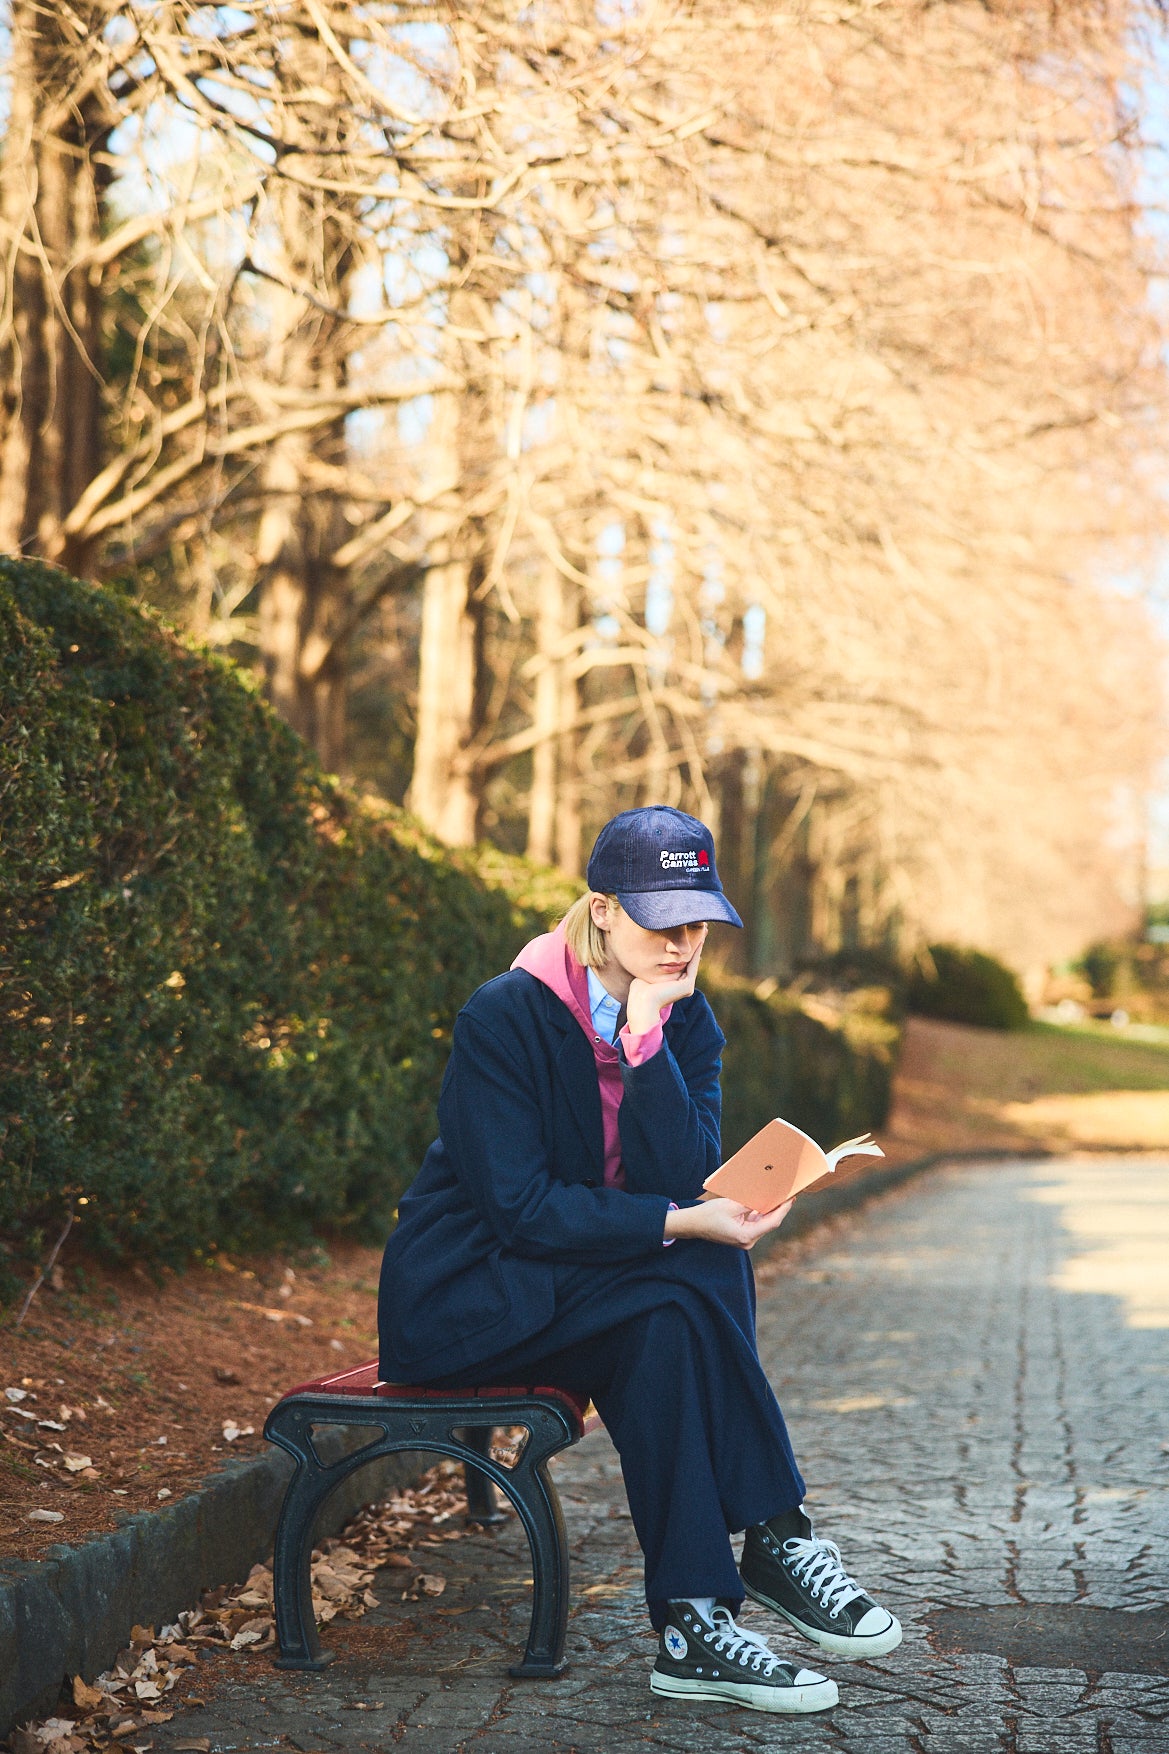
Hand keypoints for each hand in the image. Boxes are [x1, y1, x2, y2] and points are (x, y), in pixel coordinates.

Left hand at [626, 938, 704, 1034]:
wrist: (641, 1002)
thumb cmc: (639, 989)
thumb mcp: (649, 972)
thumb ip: (654, 964)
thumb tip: (650, 952)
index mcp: (675, 984)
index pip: (682, 963)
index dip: (686, 948)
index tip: (687, 934)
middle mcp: (683, 986)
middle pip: (690, 961)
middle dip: (695, 945)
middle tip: (701, 929)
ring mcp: (687, 987)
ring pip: (693, 961)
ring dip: (698, 946)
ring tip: (703, 931)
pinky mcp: (687, 986)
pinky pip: (692, 964)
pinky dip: (696, 952)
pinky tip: (699, 940)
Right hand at [663, 1196, 792, 1250]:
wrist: (693, 1224)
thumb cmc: (709, 1215)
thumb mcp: (731, 1205)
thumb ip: (751, 1203)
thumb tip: (766, 1197)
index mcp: (746, 1236)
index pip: (772, 1222)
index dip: (783, 1209)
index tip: (791, 1198)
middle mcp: (748, 1241)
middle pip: (769, 1224)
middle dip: (779, 1209)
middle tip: (789, 1194)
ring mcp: (745, 1240)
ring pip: (763, 1224)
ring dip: (771, 1210)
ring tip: (780, 1196)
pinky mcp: (742, 1235)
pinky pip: (756, 1224)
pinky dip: (761, 1213)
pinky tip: (766, 1202)